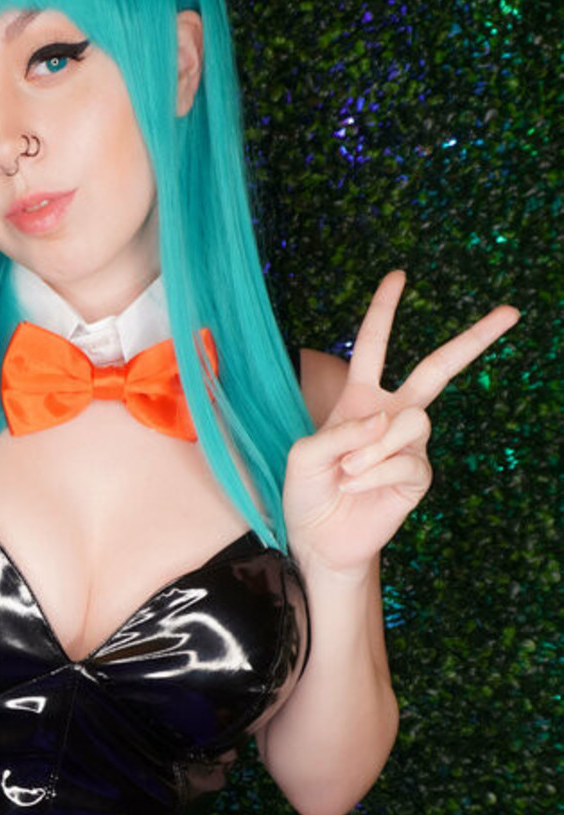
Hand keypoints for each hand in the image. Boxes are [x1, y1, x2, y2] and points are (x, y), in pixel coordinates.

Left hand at [282, 270, 519, 576]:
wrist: (318, 539)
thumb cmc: (307, 493)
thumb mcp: (303, 454)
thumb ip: (338, 431)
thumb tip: (388, 419)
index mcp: (360, 398)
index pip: (374, 345)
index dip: (384, 310)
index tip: (399, 276)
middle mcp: (391, 414)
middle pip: (438, 367)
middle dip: (474, 339)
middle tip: (511, 312)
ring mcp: (409, 445)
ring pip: (413, 422)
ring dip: (374, 447)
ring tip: (348, 472)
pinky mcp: (418, 477)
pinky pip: (407, 461)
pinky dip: (374, 473)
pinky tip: (355, 487)